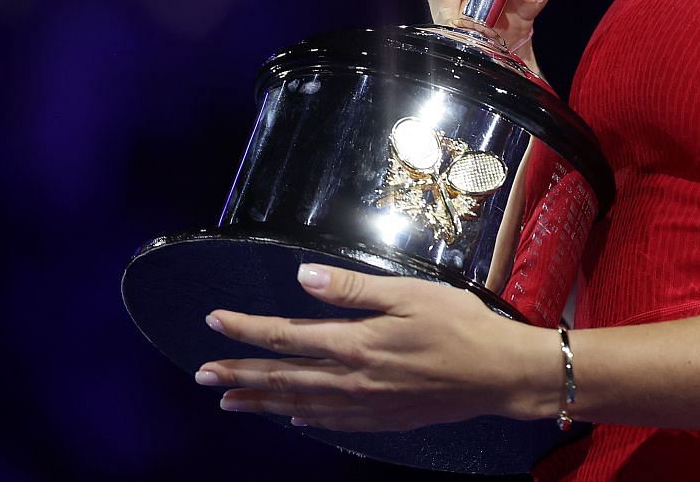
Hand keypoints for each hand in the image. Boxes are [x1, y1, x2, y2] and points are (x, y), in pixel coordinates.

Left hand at [196, 264, 554, 430]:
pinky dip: (304, 417)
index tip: (214, 321)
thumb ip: (352, 289)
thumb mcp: (408, 293)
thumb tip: (300, 277)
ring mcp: (365, 404)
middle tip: (200, 374)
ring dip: (261, 400)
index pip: (285, 336)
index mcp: (354, 343)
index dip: (246, 329)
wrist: (499, 373)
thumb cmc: (459, 323)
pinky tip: (292, 418)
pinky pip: (331, 421)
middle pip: (283, 376)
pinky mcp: (383, 418)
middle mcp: (351, 380)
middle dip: (239, 373)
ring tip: (228, 400)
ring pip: (300, 403)